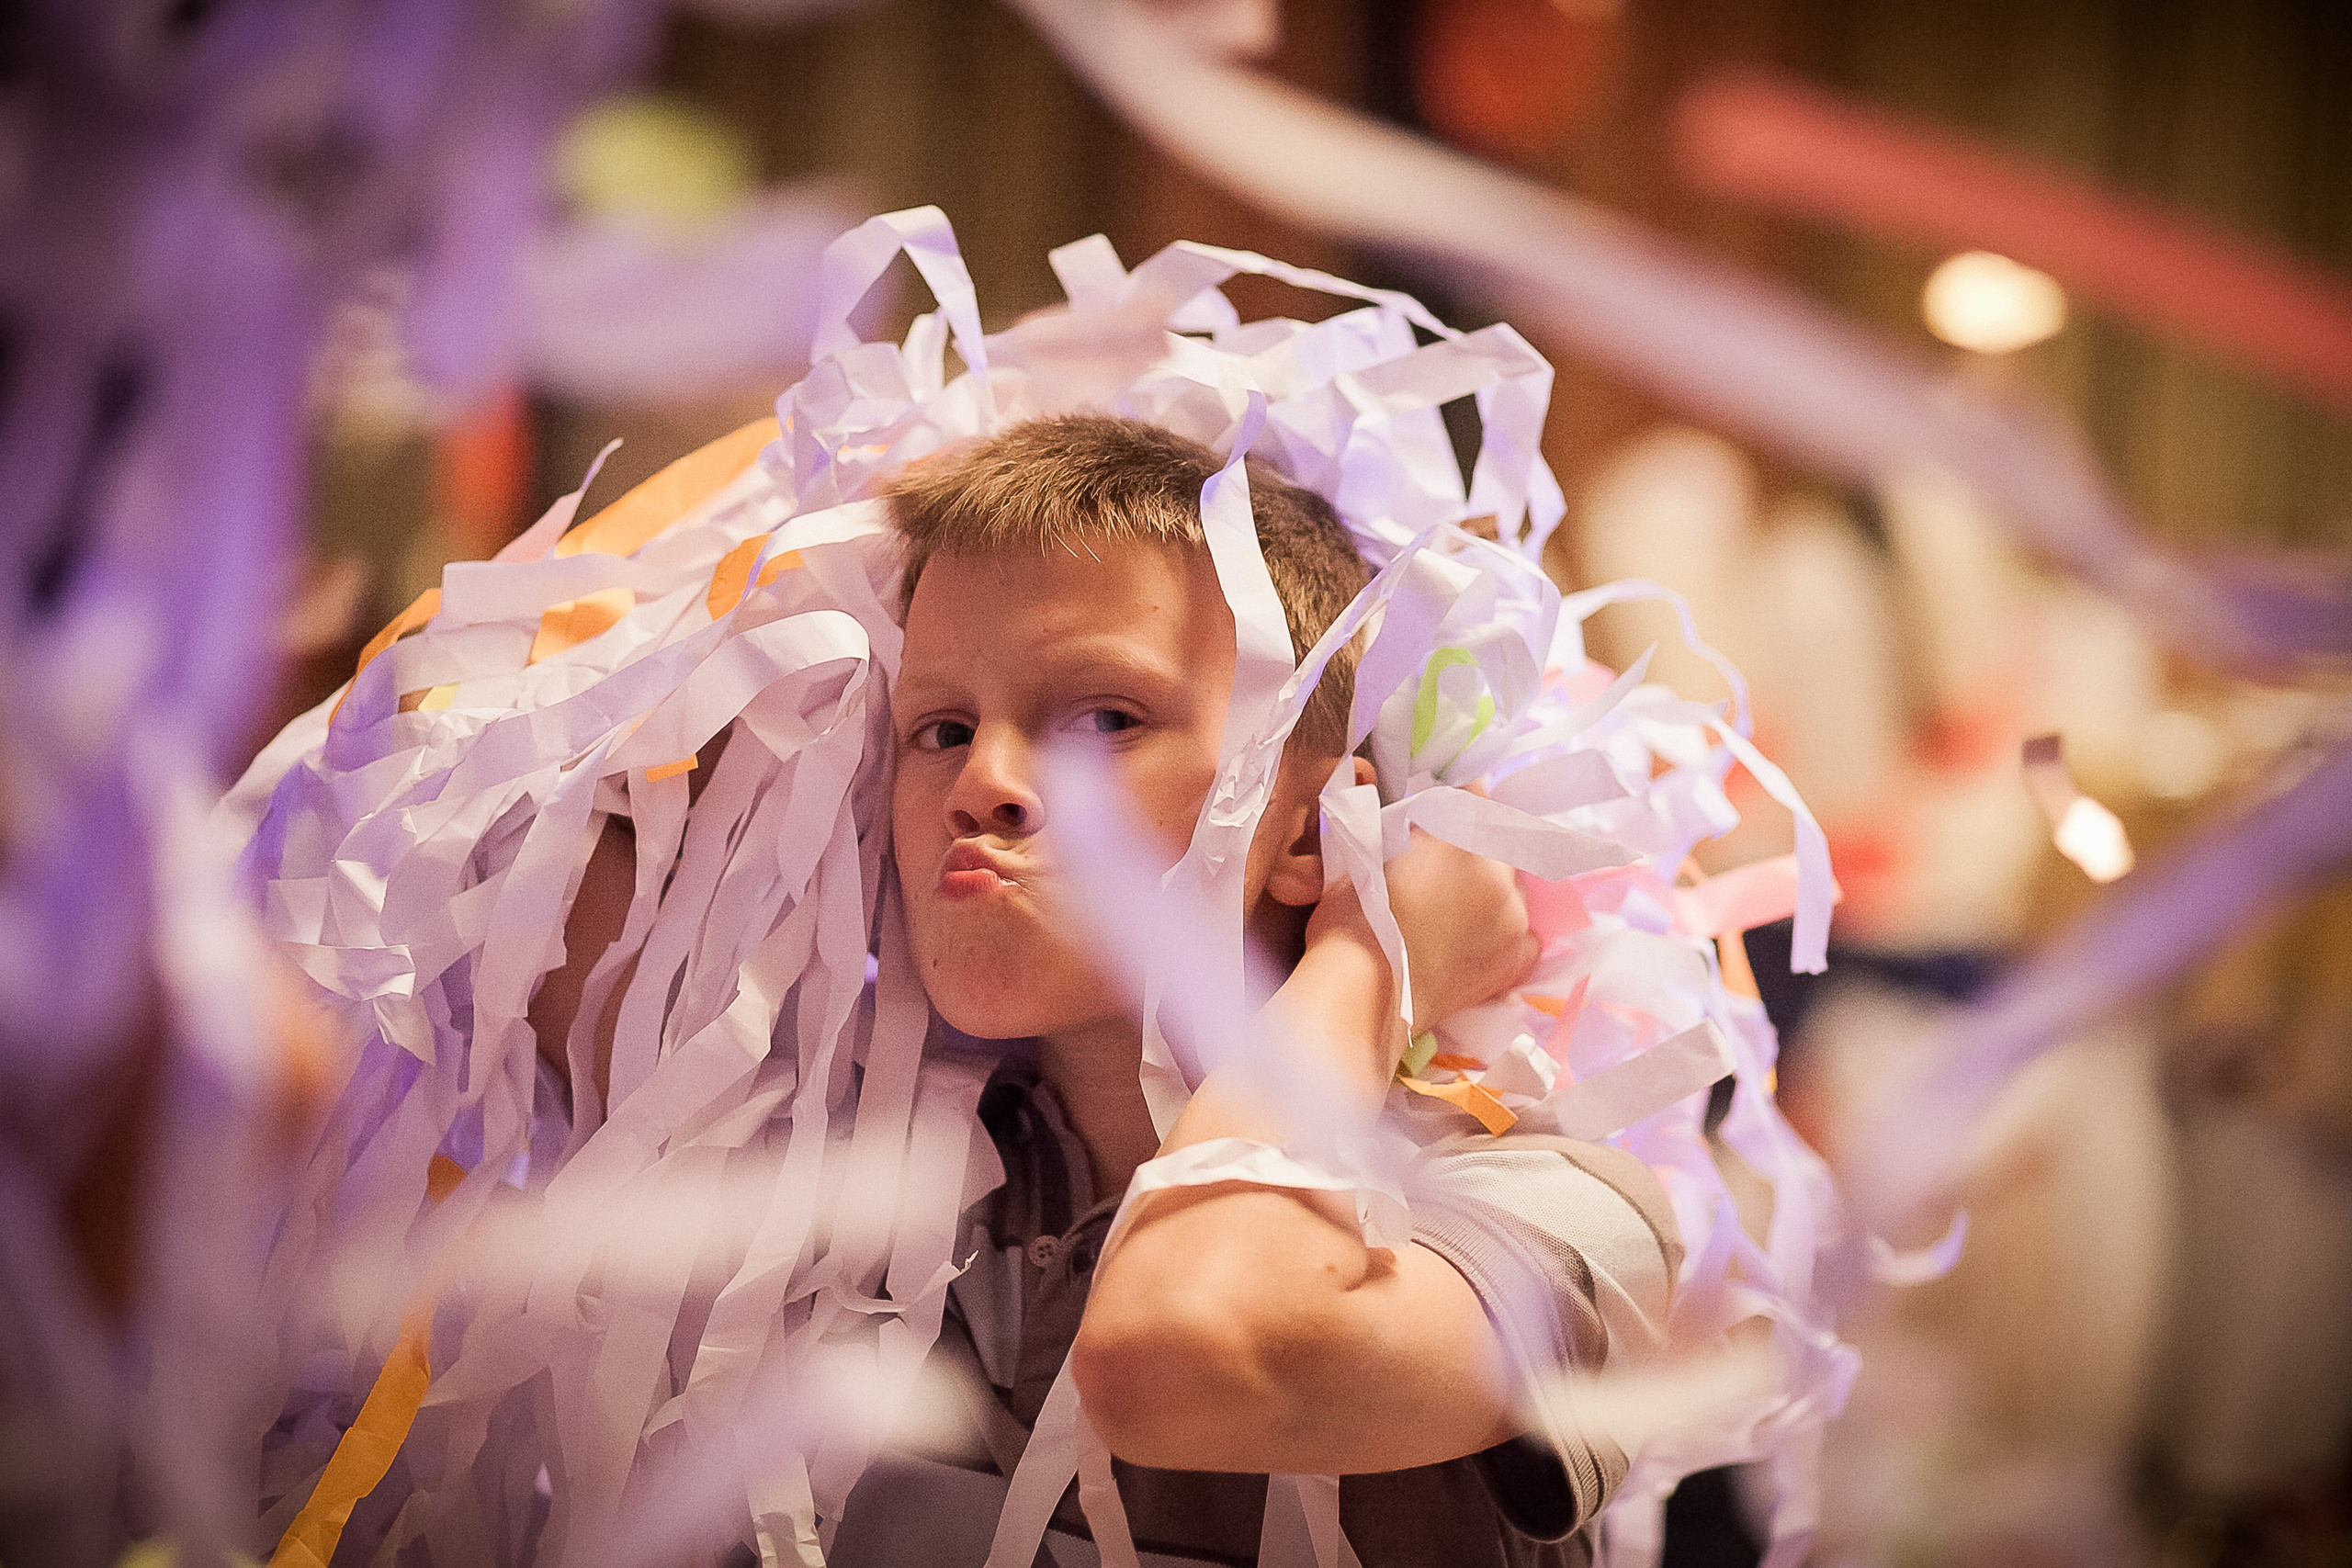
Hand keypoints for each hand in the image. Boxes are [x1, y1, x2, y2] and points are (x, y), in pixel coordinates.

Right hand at [1305, 824, 1538, 1039]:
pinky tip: (1480, 938)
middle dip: (1477, 848)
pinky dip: (1508, 931)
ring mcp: (1513, 919)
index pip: (1475, 796)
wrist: (1363, 992)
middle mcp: (1499, 872)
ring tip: (1458, 909)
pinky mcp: (1514, 961)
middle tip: (1442, 868)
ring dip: (1493, 889)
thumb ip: (1409, 830)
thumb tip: (1426, 824)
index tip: (1441, 815)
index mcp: (1461, 835)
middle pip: (1501, 842)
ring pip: (1515, 887)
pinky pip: (1526, 934)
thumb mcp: (1369, 851)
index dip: (1456, 801)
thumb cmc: (1351, 918)